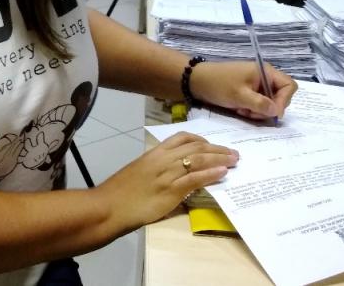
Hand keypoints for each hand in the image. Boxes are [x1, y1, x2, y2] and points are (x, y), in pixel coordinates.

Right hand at [97, 131, 237, 231]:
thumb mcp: (139, 173)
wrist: (109, 206)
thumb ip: (157, 170)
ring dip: (220, 159)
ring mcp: (168, 174)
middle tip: (233, 153)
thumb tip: (174, 173)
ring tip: (234, 160)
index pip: (181, 137)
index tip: (212, 144)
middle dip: (217, 149)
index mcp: (154, 153)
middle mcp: (163, 160)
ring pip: (199, 160)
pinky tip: (222, 172)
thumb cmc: (120, 193)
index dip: (201, 139)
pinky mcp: (171, 190)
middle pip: (196, 147)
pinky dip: (211, 173)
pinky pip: (195, 178)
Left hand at [190, 61, 296, 119]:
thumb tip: (277, 112)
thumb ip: (260, 104)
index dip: (285, 101)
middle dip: (269, 108)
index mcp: (265, 71)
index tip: (273, 114)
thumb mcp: (240, 96)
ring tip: (242, 110)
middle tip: (252, 113)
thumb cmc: (219, 84)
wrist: (197, 82)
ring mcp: (257, 85)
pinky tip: (239, 110)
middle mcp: (264, 77)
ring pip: (269, 103)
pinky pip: (258, 105)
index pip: (289, 85)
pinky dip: (251, 110)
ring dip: (258, 111)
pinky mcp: (249, 92)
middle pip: (280, 96)